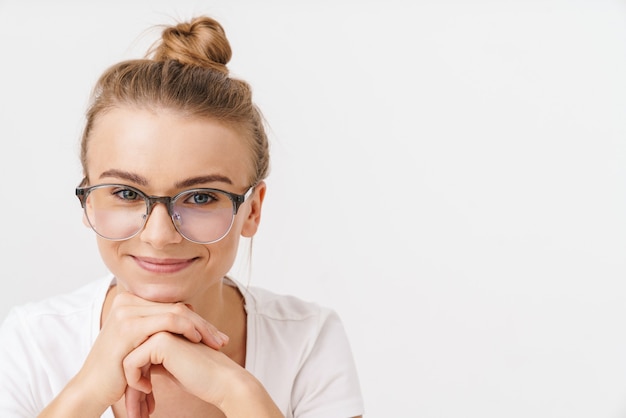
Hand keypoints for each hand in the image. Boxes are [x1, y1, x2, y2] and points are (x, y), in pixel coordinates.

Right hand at [70, 292, 227, 414]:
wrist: (91, 389)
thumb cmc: (118, 372)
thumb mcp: (143, 345)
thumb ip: (161, 331)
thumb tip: (192, 322)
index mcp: (131, 302)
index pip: (174, 306)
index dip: (198, 321)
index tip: (215, 336)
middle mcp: (127, 301)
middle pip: (178, 307)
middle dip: (204, 325)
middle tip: (222, 340)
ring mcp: (126, 311)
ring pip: (177, 312)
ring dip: (200, 328)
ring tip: (214, 344)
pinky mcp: (128, 326)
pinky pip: (167, 321)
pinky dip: (187, 329)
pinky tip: (197, 342)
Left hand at [122, 332, 283, 417]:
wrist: (223, 381)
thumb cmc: (200, 378)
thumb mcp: (170, 367)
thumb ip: (152, 362)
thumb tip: (128, 368)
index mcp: (164, 330)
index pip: (136, 352)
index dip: (134, 379)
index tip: (137, 402)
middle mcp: (162, 325)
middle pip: (130, 356)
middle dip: (130, 387)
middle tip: (136, 412)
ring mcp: (162, 330)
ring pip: (127, 359)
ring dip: (130, 388)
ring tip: (138, 411)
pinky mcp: (161, 340)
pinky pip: (131, 362)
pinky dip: (134, 380)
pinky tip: (148, 389)